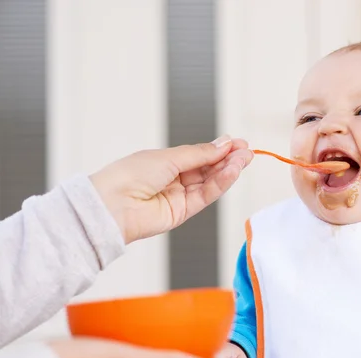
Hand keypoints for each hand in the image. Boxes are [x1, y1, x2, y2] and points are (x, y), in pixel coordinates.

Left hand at [90, 136, 252, 243]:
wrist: (114, 205)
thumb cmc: (130, 175)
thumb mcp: (169, 157)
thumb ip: (200, 154)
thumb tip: (223, 144)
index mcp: (166, 162)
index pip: (199, 155)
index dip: (219, 149)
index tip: (237, 142)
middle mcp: (174, 179)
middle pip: (208, 169)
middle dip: (228, 159)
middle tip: (247, 151)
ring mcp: (179, 196)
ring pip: (210, 182)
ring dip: (228, 171)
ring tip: (244, 160)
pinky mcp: (184, 212)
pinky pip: (206, 196)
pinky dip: (221, 183)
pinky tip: (232, 172)